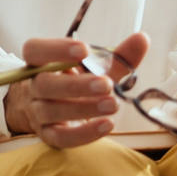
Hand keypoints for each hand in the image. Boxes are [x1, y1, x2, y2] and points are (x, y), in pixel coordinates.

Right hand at [4, 32, 148, 148]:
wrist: (52, 113)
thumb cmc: (75, 83)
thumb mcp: (95, 69)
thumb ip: (117, 56)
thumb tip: (142, 38)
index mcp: (40, 62)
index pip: (34, 50)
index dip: (56, 49)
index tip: (84, 50)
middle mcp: (34, 86)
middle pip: (45, 84)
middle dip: (76, 85)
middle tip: (107, 84)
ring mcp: (38, 112)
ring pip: (52, 111)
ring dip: (84, 108)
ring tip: (113, 105)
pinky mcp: (48, 135)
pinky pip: (61, 137)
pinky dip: (84, 133)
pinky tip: (107, 126)